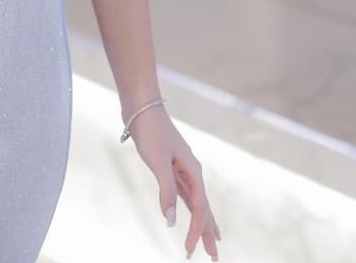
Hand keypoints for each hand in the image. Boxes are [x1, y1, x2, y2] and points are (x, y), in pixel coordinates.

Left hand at [126, 104, 220, 259]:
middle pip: (204, 208)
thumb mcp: (158, 162)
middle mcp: (192, 173)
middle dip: (208, 233)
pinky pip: (185, 194)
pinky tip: (186, 213)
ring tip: (209, 240)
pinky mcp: (171, 167)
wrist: (142, 108)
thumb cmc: (151, 132)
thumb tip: (172, 221)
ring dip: (202, 222)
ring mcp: (183, 170)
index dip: (195, 231)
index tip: (188, 251)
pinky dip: (189, 207)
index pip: (199, 209)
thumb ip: (166, 191)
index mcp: (193, 173)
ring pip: (197, 202)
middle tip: (213, 257)